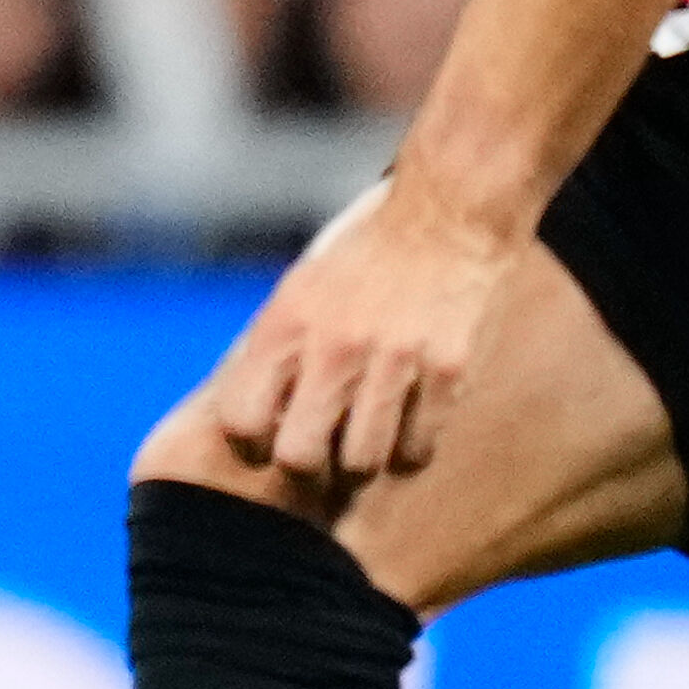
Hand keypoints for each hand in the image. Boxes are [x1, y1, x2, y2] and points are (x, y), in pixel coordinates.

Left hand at [205, 172, 517, 506]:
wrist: (444, 219)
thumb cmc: (364, 263)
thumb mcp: (297, 293)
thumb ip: (274, 353)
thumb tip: (252, 423)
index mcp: (286, 325)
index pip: (241, 421)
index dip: (252, 445)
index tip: (269, 442)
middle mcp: (334, 346)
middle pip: (298, 458)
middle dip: (306, 469)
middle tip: (321, 454)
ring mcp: (394, 361)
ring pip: (361, 465)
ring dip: (361, 463)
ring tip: (367, 439)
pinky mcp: (447, 371)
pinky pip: (417, 451)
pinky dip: (409, 450)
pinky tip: (408, 424)